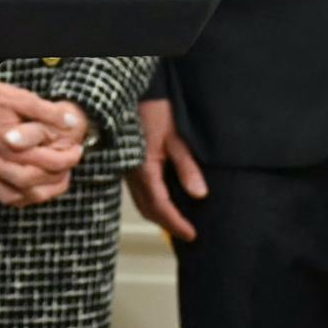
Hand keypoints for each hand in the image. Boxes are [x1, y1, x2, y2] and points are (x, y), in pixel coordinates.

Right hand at [0, 80, 85, 207]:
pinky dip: (19, 198)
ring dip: (40, 193)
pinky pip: (2, 196)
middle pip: (35, 183)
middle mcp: (3, 162)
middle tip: (69, 164)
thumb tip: (70, 123)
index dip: (69, 159)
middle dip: (58, 177)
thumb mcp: (22, 98)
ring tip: (55, 180)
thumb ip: (47, 113)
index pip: (50, 163)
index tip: (78, 150)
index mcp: (15, 147)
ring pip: (19, 196)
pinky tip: (29, 189)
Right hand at [125, 96, 206, 241]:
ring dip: (158, 215)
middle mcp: (132, 173)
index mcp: (144, 169)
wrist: (132, 92)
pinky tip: (165, 200)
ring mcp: (127, 169)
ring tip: (178, 221)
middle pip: (148, 209)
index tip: (191, 234)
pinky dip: (152, 202)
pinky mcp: (128, 164)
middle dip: (167, 224)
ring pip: (141, 202)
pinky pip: (138, 191)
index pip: (160, 206)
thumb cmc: (154, 110)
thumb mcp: (176, 137)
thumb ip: (187, 167)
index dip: (176, 223)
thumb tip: (199, 194)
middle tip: (187, 233)